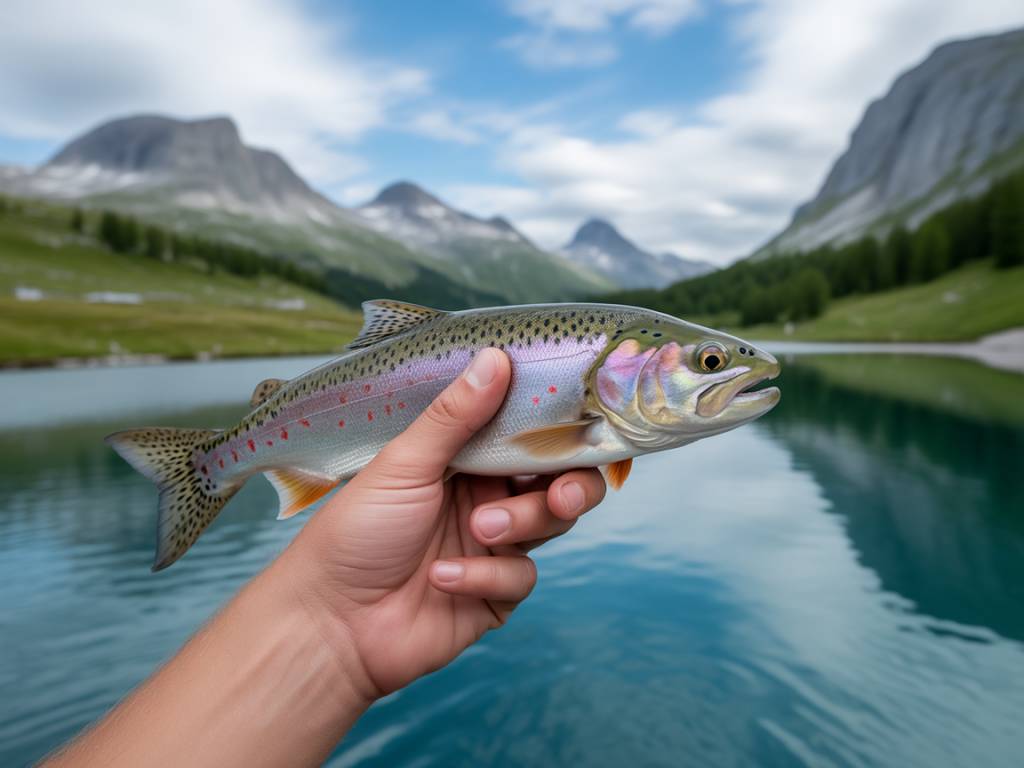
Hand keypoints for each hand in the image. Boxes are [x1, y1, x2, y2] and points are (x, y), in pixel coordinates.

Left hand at [281, 348, 605, 699]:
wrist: (331, 620)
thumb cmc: (356, 531)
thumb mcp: (404, 463)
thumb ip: (455, 416)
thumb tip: (495, 358)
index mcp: (468, 459)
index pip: (531, 435)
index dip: (559, 430)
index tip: (578, 423)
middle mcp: (489, 496)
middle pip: (561, 481)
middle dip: (572, 485)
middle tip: (560, 494)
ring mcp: (495, 545)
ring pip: (551, 524)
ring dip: (522, 523)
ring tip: (480, 530)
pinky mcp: (495, 593)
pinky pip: (521, 577)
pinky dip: (485, 576)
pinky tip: (441, 579)